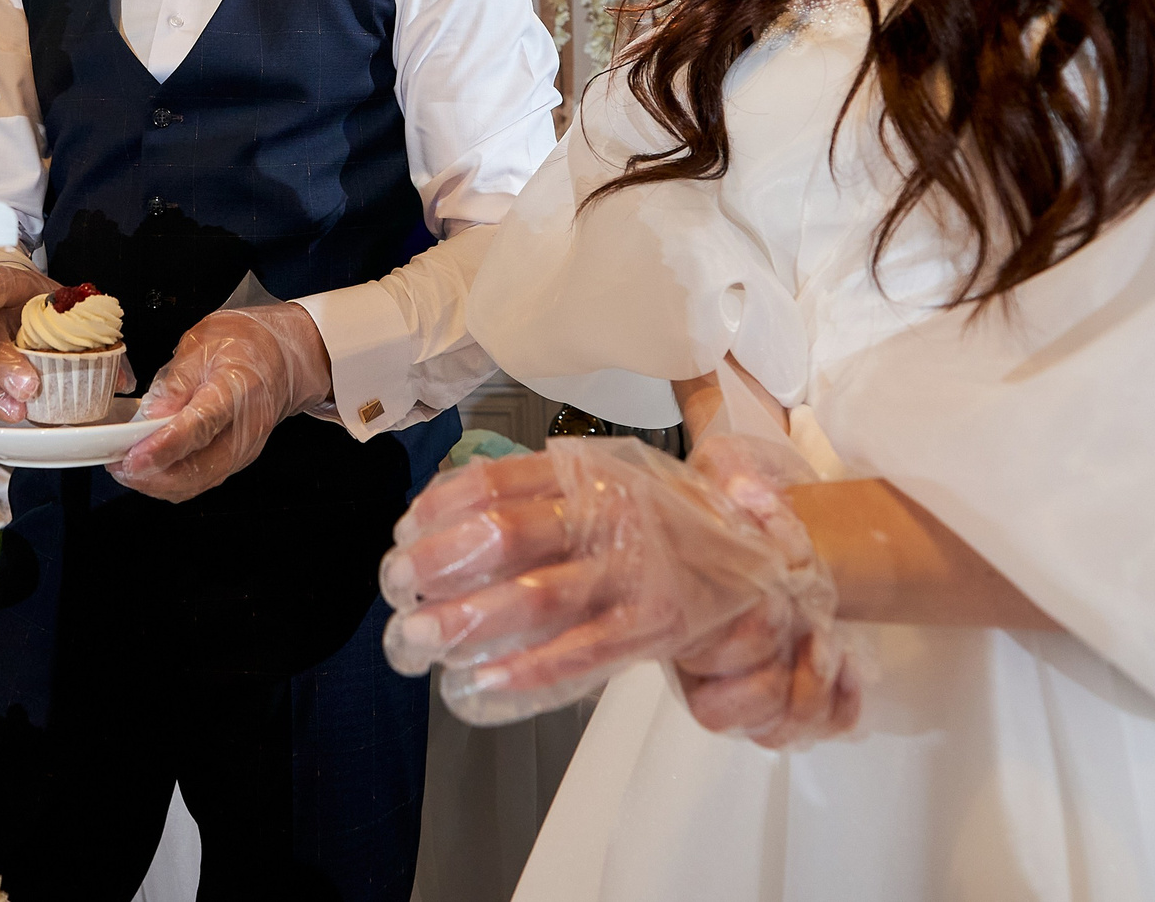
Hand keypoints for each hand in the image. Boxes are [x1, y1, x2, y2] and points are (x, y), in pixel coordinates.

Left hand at [110, 304, 330, 502]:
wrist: (282, 357)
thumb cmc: (244, 344)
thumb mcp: (203, 343)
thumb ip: (176, 380)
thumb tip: (152, 414)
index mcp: (237, 389)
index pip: (199, 427)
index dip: (163, 447)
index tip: (132, 456)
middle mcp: (246, 428)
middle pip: (198, 469)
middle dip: (152, 476)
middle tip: (117, 464)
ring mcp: (245, 450)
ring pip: (198, 482)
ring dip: (158, 483)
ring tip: (126, 467)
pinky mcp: (237, 460)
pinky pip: (201, 481)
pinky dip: (171, 482)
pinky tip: (149, 470)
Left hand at [378, 435, 861, 745]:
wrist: (760, 542)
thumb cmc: (659, 517)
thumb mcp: (600, 479)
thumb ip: (536, 493)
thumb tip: (444, 511)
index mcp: (586, 472)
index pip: (495, 481)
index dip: (438, 509)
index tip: (402, 534)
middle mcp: (607, 512)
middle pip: (505, 534)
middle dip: (437, 565)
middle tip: (394, 591)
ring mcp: (633, 569)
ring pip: (538, 595)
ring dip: (468, 620)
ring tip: (416, 638)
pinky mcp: (656, 622)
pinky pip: (585, 650)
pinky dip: (529, 669)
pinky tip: (481, 682)